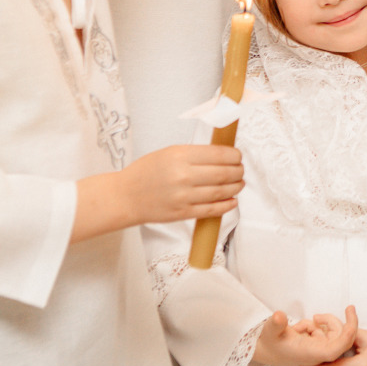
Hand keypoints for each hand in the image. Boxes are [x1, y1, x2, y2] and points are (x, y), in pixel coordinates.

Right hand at [116, 144, 244, 226]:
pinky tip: (232, 200)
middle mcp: (183, 175)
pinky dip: (227, 205)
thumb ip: (195, 153)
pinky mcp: (183, 213)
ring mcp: (184, 196)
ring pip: (221, 191)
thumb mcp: (169, 152)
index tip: (238, 155)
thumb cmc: (146, 172)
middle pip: (224, 173)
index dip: (234, 155)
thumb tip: (223, 153)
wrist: (125, 196)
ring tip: (239, 183)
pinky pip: (212, 209)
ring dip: (236, 187)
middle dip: (238, 171)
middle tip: (241, 170)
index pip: (219, 154)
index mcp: (180, 155)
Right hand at [254, 306, 358, 365]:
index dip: (347, 335)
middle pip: (340, 337)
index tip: (350, 314)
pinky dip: (318, 326)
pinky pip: (328, 332)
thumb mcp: (270, 330)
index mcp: (311, 354)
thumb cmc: (270, 342)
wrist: (269, 350)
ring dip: (323, 323)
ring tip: (304, 325)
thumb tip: (279, 316)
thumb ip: (275, 323)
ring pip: (335, 333)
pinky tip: (305, 329)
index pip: (335, 349)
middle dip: (330, 321)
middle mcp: (319, 354)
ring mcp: (321, 350)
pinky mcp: (321, 346)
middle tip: (315, 317)